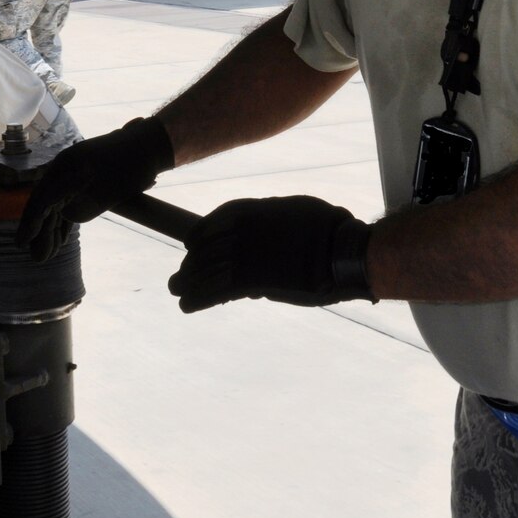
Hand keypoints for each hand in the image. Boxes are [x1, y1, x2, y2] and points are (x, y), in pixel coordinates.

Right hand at [17, 117, 175, 260]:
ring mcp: (73, 174)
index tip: (22, 243)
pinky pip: (68, 203)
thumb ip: (90, 203)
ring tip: (47, 255)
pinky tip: (63, 239)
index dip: (31, 223)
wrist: (151, 144)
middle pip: (45, 205)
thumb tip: (69, 216)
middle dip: (39, 232)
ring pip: (56, 206)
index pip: (42, 199)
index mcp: (65, 167)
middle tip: (37, 258)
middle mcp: (64, 170)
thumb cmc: (132, 164)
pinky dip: (65, 222)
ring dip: (52, 230)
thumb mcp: (112, 187)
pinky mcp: (84, 180)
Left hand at [168, 196, 373, 313]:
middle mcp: (242, 232)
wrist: (341, 251)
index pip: (214, 222)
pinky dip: (198, 299)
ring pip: (205, 270)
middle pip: (205, 248)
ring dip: (188, 282)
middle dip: (191, 263)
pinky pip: (216, 291)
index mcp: (254, 212)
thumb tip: (267, 230)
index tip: (191, 245)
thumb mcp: (296, 212)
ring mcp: (244, 256)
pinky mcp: (250, 281)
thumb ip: (275, 221)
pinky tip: (187, 306)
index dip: (200, 235)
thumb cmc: (328, 229)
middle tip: (178, 276)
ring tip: (176, 289)